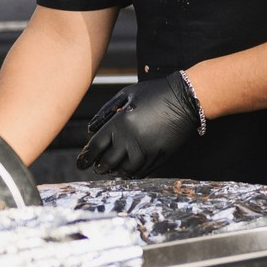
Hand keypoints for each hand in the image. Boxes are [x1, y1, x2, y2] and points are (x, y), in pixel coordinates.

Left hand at [76, 73, 202, 176]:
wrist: (186, 99)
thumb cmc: (155, 93)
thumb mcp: (127, 94)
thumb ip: (106, 111)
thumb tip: (90, 130)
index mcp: (119, 124)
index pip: (95, 147)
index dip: (85, 157)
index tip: (81, 162)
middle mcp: (130, 140)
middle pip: (107, 162)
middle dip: (99, 166)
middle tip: (96, 167)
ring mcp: (146, 150)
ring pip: (124, 170)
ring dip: (115, 171)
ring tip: (112, 169)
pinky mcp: (159, 156)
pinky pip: (141, 171)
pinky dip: (132, 173)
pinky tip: (128, 170)